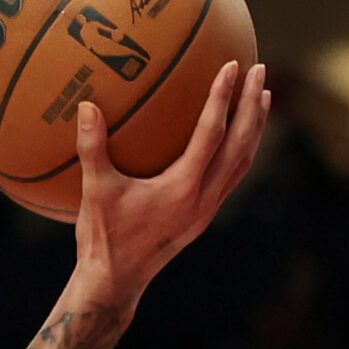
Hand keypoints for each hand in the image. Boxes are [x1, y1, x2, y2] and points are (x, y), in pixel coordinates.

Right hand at [72, 60, 270, 303]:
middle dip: (252, 107)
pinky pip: (233, 176)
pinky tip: (238, 134)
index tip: (232, 66)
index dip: (223, 99)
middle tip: (259, 70)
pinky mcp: (203, 216)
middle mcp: (203, 199)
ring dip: (254, 128)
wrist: (116, 282)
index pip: (212, 135)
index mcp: (181, 189)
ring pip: (243, 163)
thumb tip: (87, 105)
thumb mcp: (94, 191)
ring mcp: (207, 210)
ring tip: (261, 97)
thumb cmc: (102, 237)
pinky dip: (241, 150)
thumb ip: (92, 147)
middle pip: (240, 146)